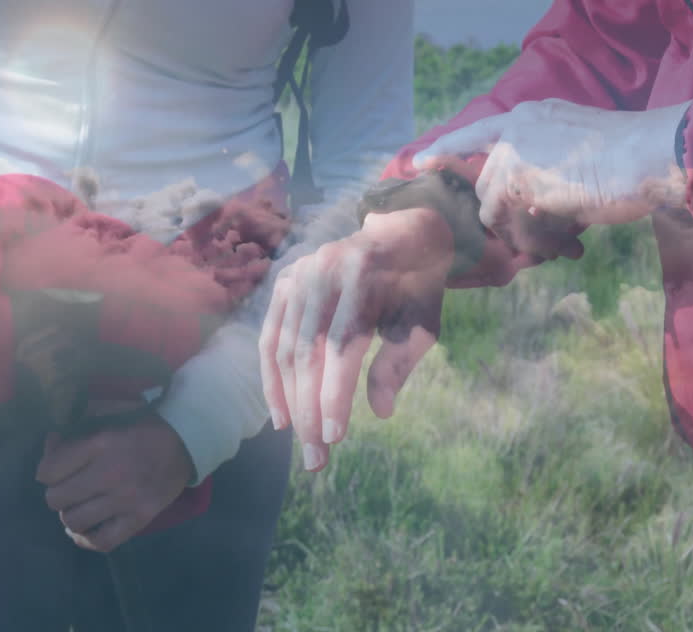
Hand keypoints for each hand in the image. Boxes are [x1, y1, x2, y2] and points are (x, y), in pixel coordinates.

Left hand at [36, 404, 193, 553]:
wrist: (187, 442)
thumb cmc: (144, 428)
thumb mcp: (109, 419)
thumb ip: (77, 433)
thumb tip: (50, 445)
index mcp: (101, 443)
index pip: (48, 471)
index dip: (46, 470)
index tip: (56, 466)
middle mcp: (110, 473)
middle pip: (56, 499)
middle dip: (58, 493)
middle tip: (70, 488)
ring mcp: (126, 500)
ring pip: (73, 522)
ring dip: (71, 515)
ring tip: (80, 506)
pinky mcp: (140, 519)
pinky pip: (101, 542)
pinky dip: (86, 539)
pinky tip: (84, 530)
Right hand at [259, 208, 453, 471]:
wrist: (401, 234)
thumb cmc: (418, 286)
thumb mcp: (422, 322)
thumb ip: (399, 363)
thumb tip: (379, 411)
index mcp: (365, 273)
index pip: (343, 342)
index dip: (335, 392)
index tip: (335, 437)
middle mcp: (324, 269)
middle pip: (308, 351)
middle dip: (309, 410)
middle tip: (317, 459)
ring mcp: (299, 272)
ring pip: (285, 349)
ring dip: (289, 402)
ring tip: (303, 445)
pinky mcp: (285, 281)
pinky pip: (270, 337)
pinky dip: (272, 379)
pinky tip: (281, 415)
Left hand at [415, 100, 690, 252]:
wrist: (650, 152)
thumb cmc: (634, 155)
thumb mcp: (582, 146)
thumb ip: (549, 165)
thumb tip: (533, 204)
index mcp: (532, 115)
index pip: (476, 132)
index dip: (445, 149)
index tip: (418, 163)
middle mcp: (516, 128)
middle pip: (487, 185)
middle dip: (505, 215)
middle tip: (540, 233)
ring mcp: (514, 152)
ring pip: (493, 208)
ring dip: (519, 229)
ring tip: (560, 234)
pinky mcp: (517, 179)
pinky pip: (508, 223)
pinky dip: (530, 237)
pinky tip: (562, 236)